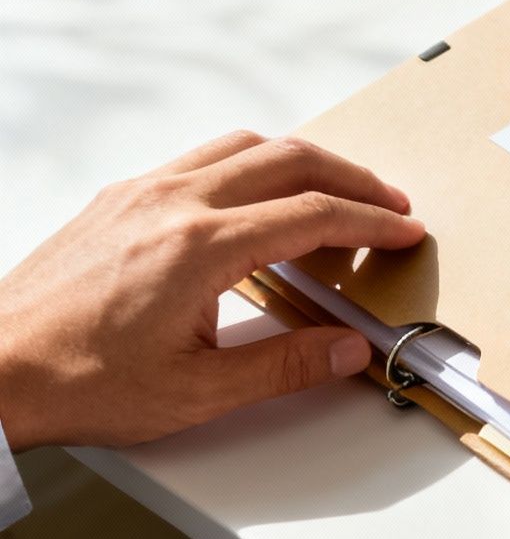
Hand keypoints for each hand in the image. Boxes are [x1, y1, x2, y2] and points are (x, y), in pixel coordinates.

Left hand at [0, 131, 424, 449]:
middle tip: (389, 203)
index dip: (373, 220)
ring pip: (246, 146)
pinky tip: (258, 196)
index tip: (404, 230)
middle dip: (354, 179)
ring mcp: (142, 192)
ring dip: (304, 161)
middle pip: (291, 162)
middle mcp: (173, 203)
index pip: (314, 215)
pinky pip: (202, 156)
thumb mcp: (195, 393)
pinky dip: (252, 163)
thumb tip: (346, 349)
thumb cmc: (76, 382)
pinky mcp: (119, 198)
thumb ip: (284, 366)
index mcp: (201, 247)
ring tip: (335, 190)